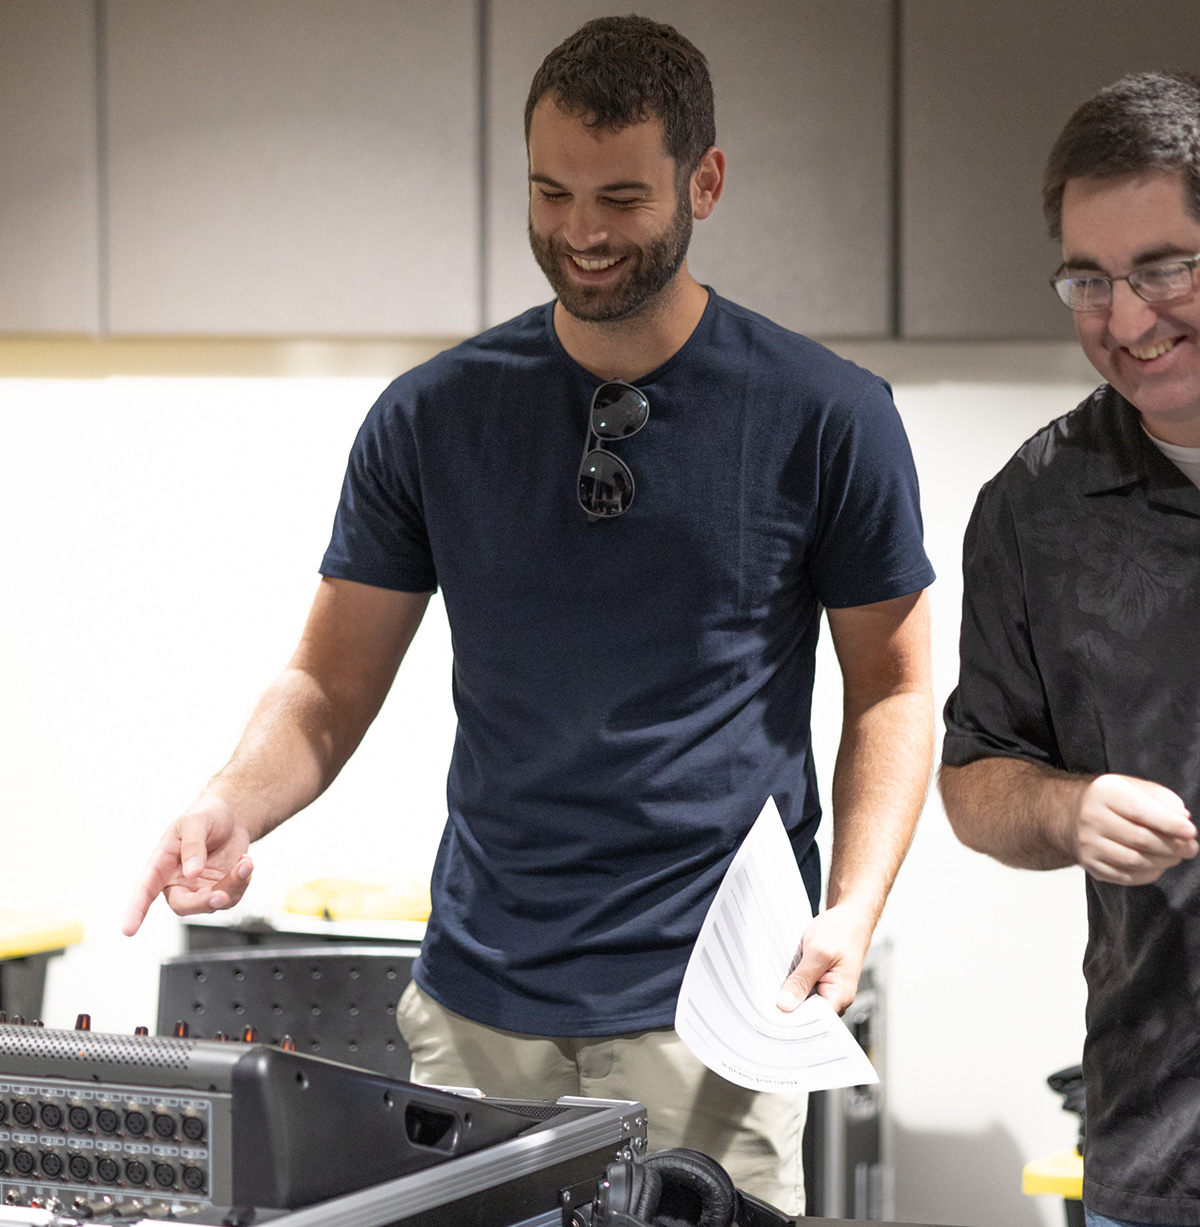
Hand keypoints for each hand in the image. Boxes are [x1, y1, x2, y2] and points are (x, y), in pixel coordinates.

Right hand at [122, 797, 253, 935]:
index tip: (128, 930)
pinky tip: (246, 863)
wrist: (231, 817)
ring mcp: (200, 888)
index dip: (136, 910)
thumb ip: (192, 845)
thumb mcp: (196, 821)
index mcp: (162, 864)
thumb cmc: (206, 816)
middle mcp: (178, 881)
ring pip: (213, 903)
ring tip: (245, 862)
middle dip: (203, 902)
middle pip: (183, 905)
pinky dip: (243, 881)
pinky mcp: (221, 888)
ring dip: (233, 886)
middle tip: (221, 895)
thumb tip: (192, 872)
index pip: (144, 889)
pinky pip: (232, 896)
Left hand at [775, 903, 871, 1015]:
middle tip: (764, 1006)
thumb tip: (785, 1005)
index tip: (772, 1019)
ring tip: (768, 993)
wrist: (850, 916)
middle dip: (787, 1009)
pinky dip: (790, 985)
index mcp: (840, 995)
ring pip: (802, 1001)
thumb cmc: (842, 931)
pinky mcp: (818, 981)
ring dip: (787, 996)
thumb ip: (802, 979)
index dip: (793, 1022)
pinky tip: (777, 980)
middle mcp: (835, 997)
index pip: (815, 1023)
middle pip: (807, 1014)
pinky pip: (801, 989)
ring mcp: (826, 989)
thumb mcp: (818, 953)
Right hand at [1074, 774, 1195, 885]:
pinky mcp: (1089, 864)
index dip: (1168, 823)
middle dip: (1173, 846)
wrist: (1072, 816)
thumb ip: (1161, 798)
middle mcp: (1091, 817)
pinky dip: (1148, 874)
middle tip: (1191, 848)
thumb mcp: (1135, 787)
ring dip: (1163, 861)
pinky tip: (1157, 866)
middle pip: (1141, 839)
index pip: (1140, 810)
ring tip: (1175, 856)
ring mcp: (1088, 843)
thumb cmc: (1113, 801)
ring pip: (1135, 861)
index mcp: (1104, 792)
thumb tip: (1182, 818)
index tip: (1190, 831)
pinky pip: (1126, 877)